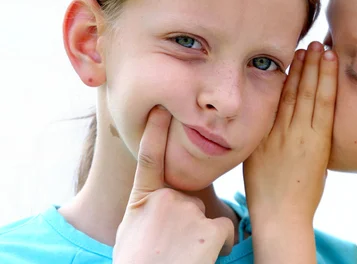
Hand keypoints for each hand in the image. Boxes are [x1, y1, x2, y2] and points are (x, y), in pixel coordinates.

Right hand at [113, 106, 234, 263]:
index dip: (157, 130)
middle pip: (190, 200)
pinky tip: (202, 260)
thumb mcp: (132, 230)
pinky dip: (219, 247)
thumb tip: (157, 200)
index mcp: (142, 199)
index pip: (149, 157)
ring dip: (201, 237)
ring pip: (206, 217)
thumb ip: (147, 207)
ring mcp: (188, 211)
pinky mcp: (210, 228)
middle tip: (171, 247)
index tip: (162, 107)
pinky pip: (224, 231)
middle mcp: (166, 198)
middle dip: (188, 221)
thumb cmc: (138, 263)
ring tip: (182, 257)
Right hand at [243, 42, 337, 262]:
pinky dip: (326, 84)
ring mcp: (300, 133)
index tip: (290, 55)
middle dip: (302, 63)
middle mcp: (280, 127)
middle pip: (292, 88)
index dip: (284, 72)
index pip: (276, 94)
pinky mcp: (317, 142)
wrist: (279, 214)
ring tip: (321, 47)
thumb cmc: (264, 190)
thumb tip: (269, 118)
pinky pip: (323, 107)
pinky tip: (330, 68)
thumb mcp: (253, 157)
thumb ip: (261, 135)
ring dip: (315, 67)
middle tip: (308, 41)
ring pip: (308, 92)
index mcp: (264, 130)